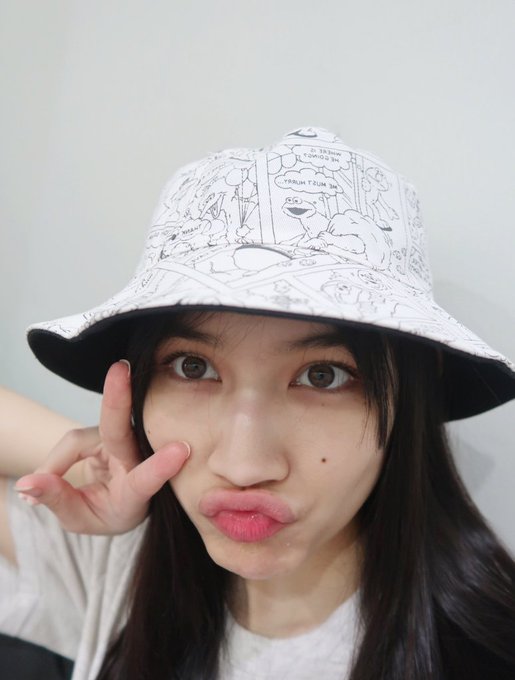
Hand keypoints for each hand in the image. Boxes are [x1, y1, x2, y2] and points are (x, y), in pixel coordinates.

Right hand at [14, 361, 189, 533]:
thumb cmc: (107, 510)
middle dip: (117, 399)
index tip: (180, 450)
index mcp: (136, 491)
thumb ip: (57, 500)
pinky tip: (48, 476)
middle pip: (119, 429)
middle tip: (119, 369)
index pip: (146, 479)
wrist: (117, 497)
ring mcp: (122, 439)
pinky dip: (56, 459)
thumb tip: (26, 484)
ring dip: (57, 463)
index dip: (160, 466)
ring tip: (38, 490)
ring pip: (78, 440)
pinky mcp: (109, 427)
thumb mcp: (81, 518)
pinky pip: (74, 438)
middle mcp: (133, 459)